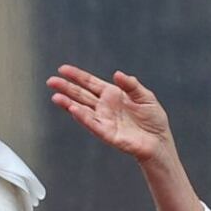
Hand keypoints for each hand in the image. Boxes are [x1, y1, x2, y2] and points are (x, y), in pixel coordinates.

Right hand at [47, 64, 172, 162]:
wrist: (159, 141)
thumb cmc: (153, 119)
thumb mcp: (145, 96)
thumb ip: (131, 85)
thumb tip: (117, 74)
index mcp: (112, 94)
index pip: (90, 83)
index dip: (77, 76)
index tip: (63, 69)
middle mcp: (104, 107)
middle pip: (81, 95)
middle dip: (66, 88)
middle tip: (51, 81)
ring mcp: (104, 120)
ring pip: (82, 110)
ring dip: (68, 103)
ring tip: (56, 96)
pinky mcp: (107, 133)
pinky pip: (92, 124)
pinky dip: (83, 117)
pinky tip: (73, 109)